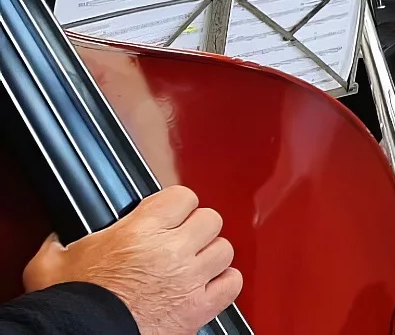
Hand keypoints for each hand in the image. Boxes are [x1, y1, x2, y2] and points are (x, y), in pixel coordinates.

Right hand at [22, 186, 241, 334]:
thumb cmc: (70, 304)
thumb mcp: (52, 262)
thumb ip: (62, 242)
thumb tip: (61, 238)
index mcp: (141, 231)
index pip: (183, 197)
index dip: (176, 205)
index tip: (170, 214)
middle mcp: (171, 251)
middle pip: (210, 220)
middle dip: (196, 228)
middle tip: (181, 240)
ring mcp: (190, 279)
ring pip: (224, 250)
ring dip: (210, 255)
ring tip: (193, 263)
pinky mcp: (199, 307)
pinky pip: (232, 283)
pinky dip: (223, 282)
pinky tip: (208, 284)